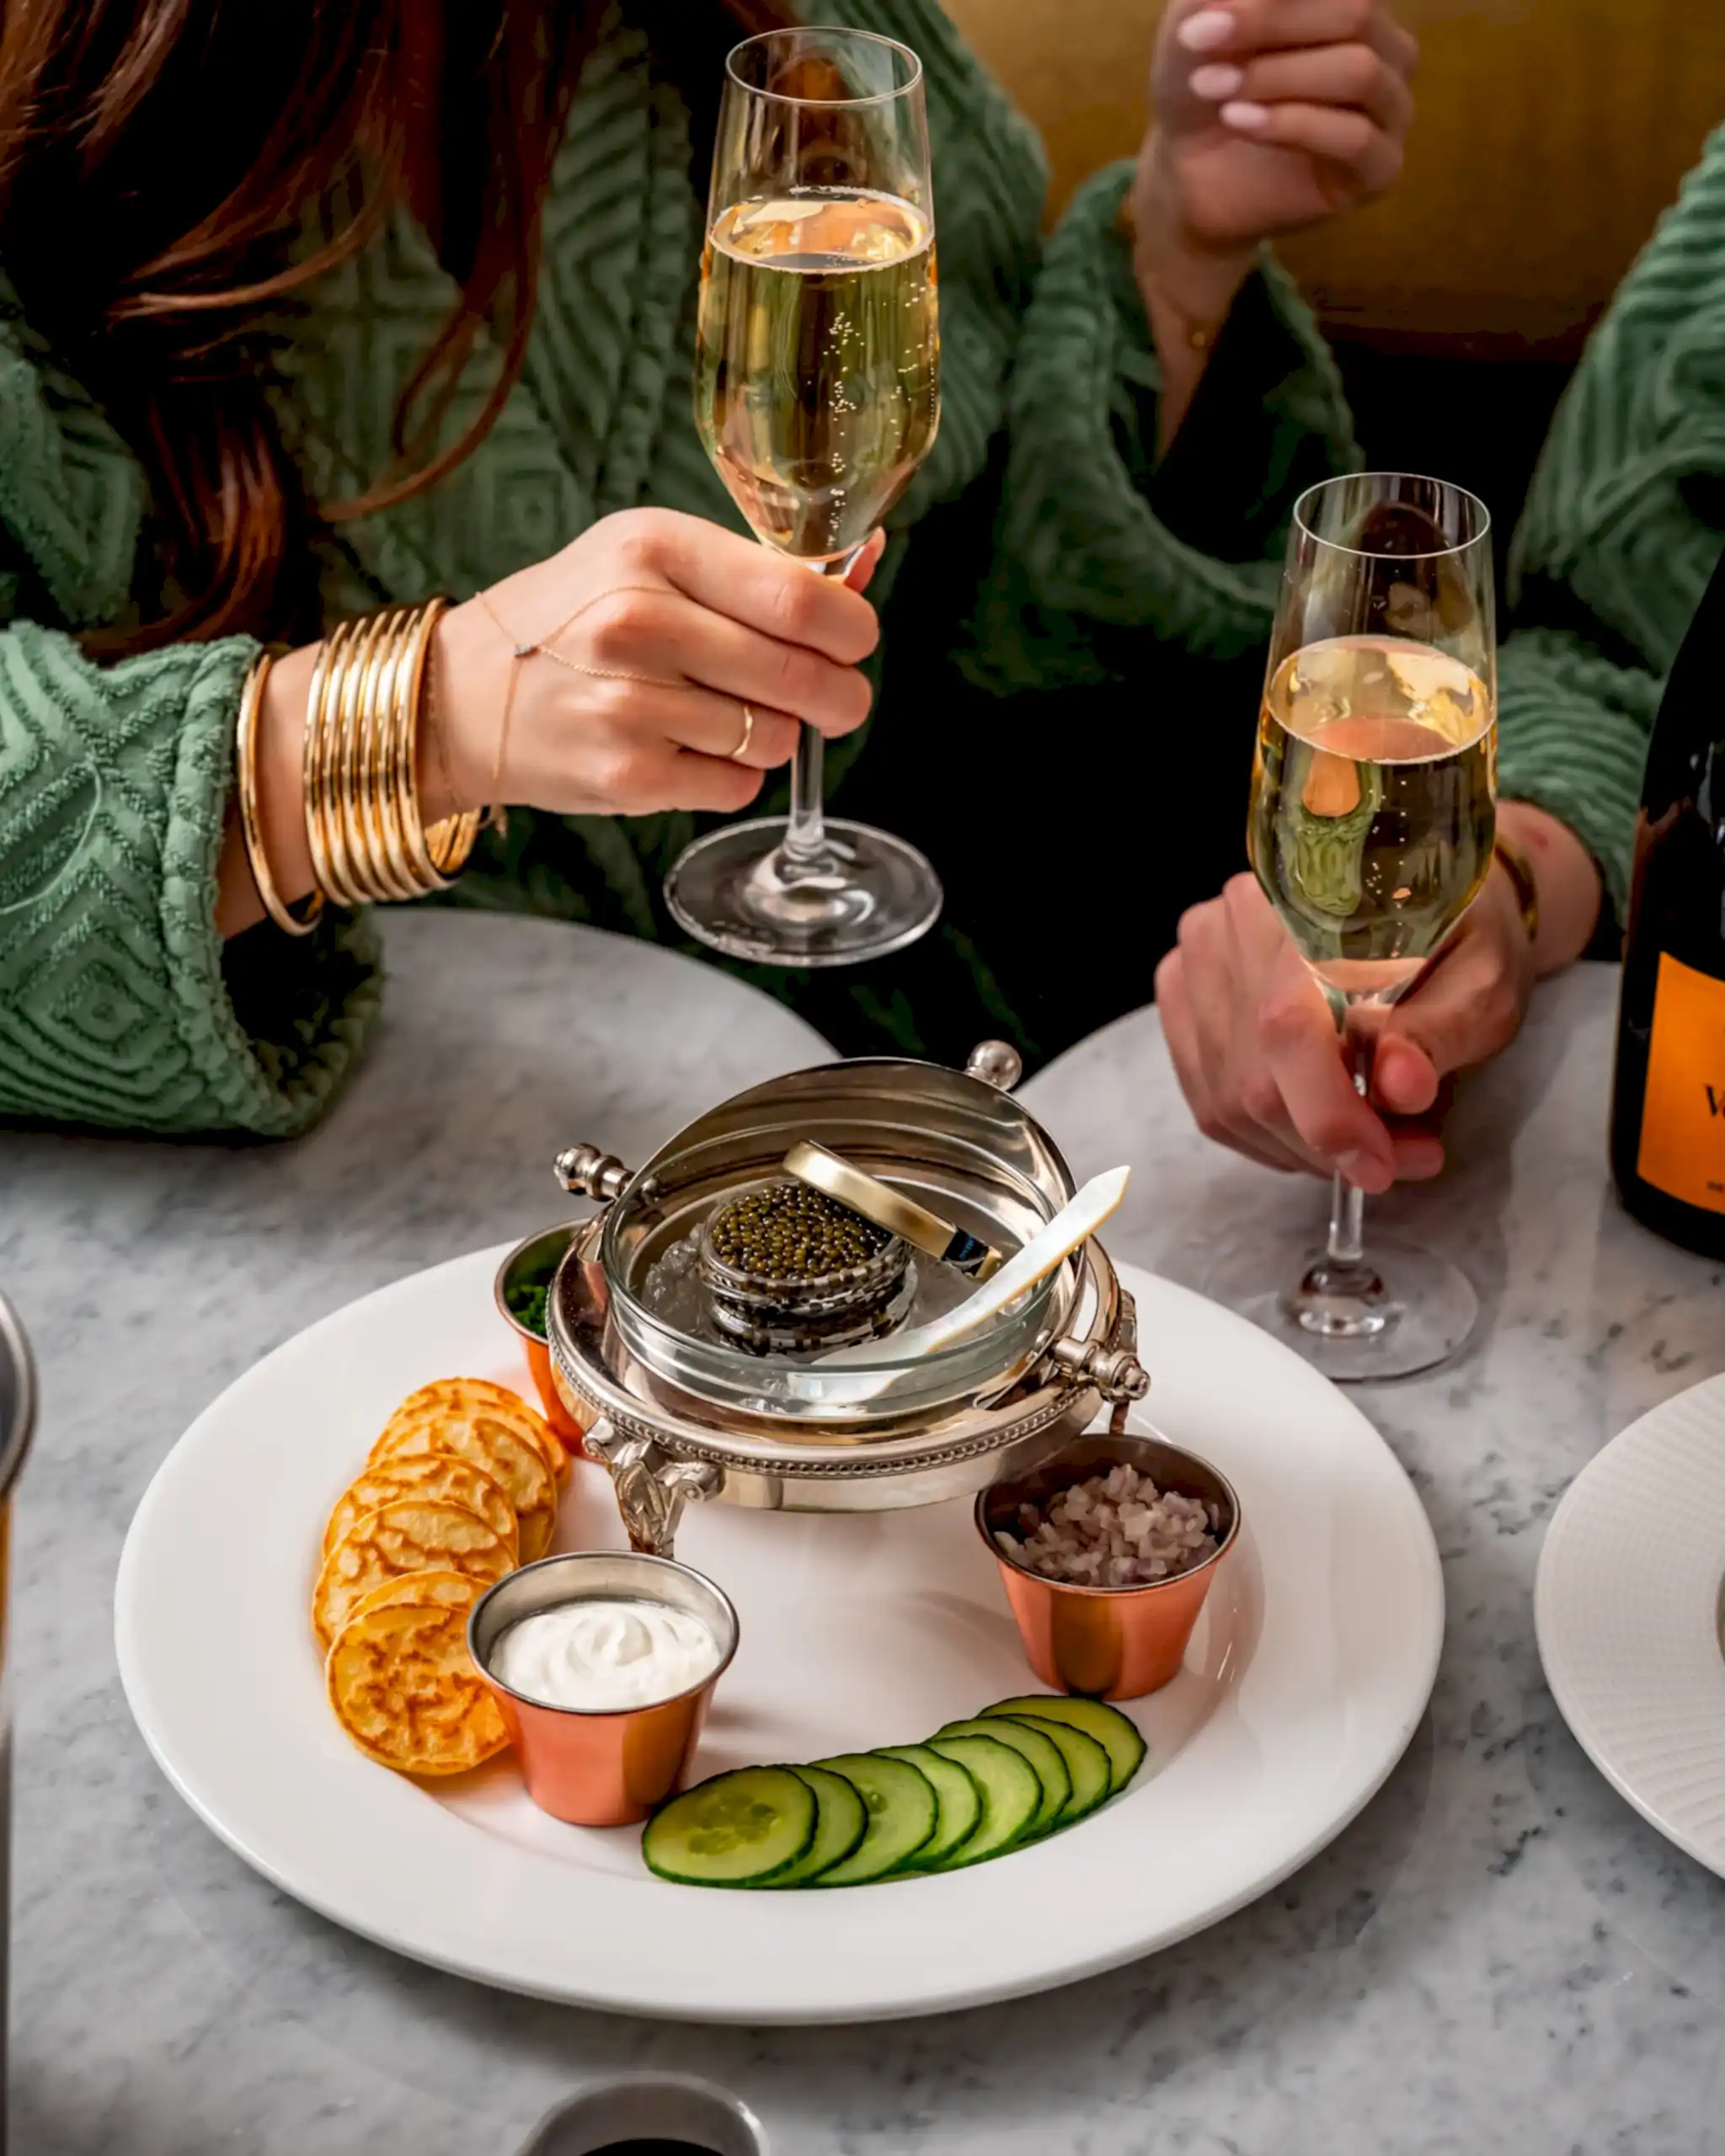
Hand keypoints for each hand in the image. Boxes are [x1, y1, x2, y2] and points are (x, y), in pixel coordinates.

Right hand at [427, 508, 883, 821]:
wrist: (462, 696)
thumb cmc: (573, 619)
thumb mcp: (651, 558)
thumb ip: (755, 569)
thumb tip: (865, 562)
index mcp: (655, 548)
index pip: (801, 600)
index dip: (852, 630)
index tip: (853, 641)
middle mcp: (638, 622)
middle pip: (804, 676)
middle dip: (839, 696)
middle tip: (832, 698)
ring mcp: (630, 705)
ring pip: (777, 738)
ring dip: (772, 734)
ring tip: (719, 714)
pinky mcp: (627, 776)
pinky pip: (737, 786)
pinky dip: (731, 774)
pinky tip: (686, 748)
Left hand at [1136, 0, 1417, 288]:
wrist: (1186, 171)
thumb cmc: (1201, 82)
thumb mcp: (1199, 18)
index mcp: (1355, 2)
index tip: (1204, 13)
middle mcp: (1387, 47)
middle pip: (1359, 14)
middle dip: (1271, 24)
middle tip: (1199, 41)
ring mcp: (1391, 108)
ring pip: (1361, 72)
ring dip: (1277, 77)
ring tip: (1213, 87)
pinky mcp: (1380, 168)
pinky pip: (1357, 137)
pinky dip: (1291, 125)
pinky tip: (1239, 122)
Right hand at [1154, 867, 1535, 1193]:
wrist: (1419, 895)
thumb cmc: (1458, 937)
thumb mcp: (1482, 980)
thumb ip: (1440, 1031)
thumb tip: (1398, 1088)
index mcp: (1309, 907)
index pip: (1287, 1028)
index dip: (1328, 1115)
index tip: (1380, 1165)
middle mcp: (1233, 926)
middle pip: (1253, 1080)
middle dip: (1327, 1146)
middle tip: (1399, 1159)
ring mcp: (1196, 961)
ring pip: (1228, 1103)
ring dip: (1301, 1149)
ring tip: (1371, 1141)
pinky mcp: (1182, 994)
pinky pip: (1210, 1100)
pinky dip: (1267, 1135)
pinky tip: (1317, 1126)